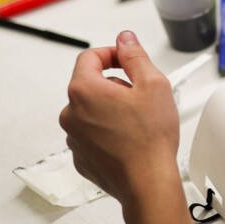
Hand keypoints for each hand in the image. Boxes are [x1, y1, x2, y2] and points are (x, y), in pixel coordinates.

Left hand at [60, 31, 180, 209]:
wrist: (147, 184)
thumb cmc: (150, 139)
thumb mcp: (153, 84)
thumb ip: (135, 56)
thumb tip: (125, 39)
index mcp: (84, 90)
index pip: (89, 57)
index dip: (112, 54)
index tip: (127, 60)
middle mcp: (71, 113)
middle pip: (91, 85)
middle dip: (116, 86)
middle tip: (142, 98)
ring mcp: (73, 137)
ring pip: (92, 112)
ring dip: (111, 111)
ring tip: (138, 124)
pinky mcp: (81, 158)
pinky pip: (92, 135)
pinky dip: (108, 134)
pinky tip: (130, 141)